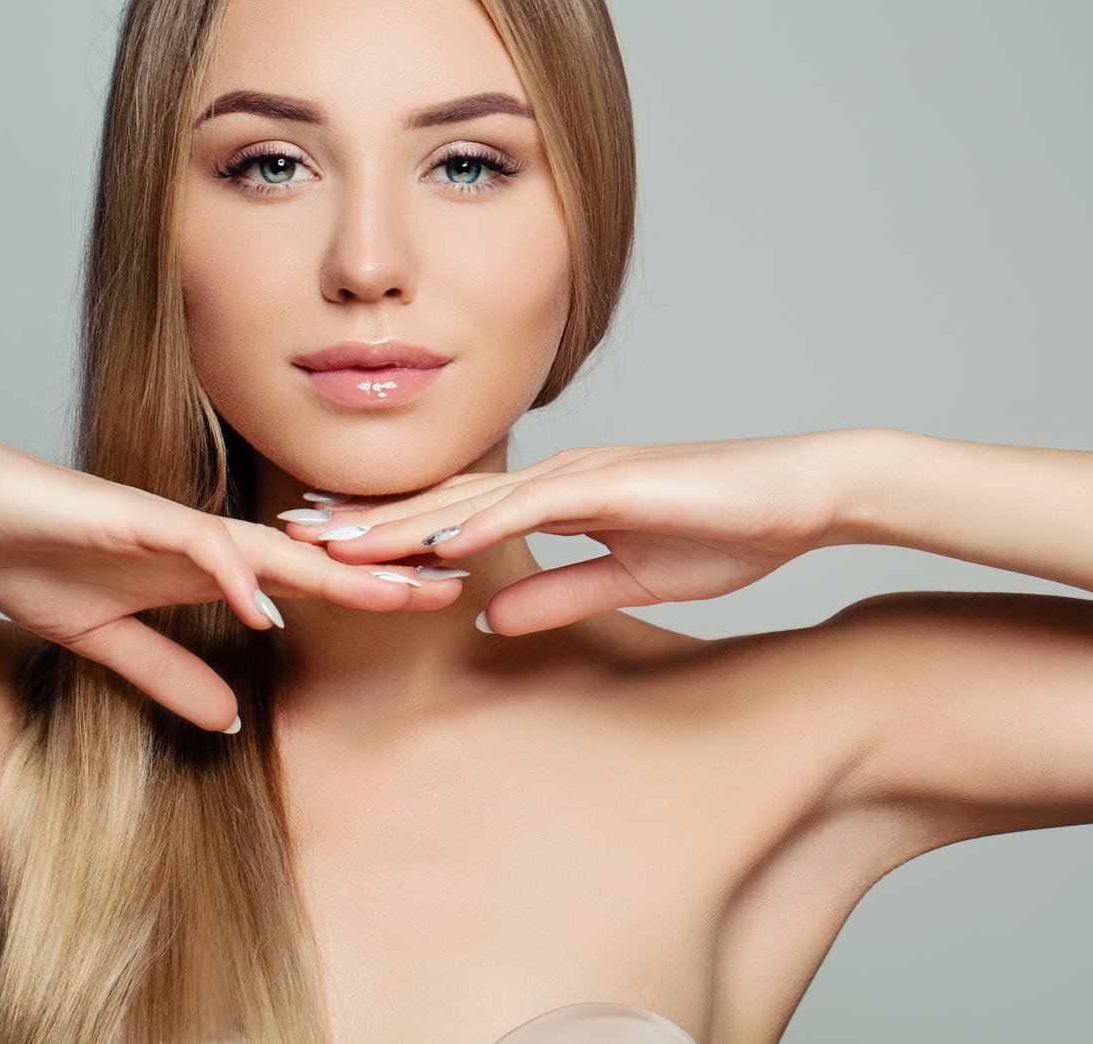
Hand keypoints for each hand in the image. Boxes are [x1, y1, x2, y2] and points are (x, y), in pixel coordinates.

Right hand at [0, 425, 448, 730]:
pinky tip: (266, 603)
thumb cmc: (33, 557)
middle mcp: (200, 538)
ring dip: (331, 568)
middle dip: (381, 570)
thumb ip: (170, 674)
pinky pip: (191, 544)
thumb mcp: (108, 641)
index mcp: (202, 565)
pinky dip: (231, 574)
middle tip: (457, 583)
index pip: (302, 580)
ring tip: (394, 592)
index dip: (364, 590)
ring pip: (268, 544)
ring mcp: (168, 523)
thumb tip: (232, 720)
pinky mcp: (128, 516)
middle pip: (309, 556)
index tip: (428, 604)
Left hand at [282, 431, 864, 634]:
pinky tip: (434, 541)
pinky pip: (533, 506)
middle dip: (365, 521)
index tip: (325, 548)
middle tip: (292, 535)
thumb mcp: (625, 576)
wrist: (800, 496)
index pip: (452, 514)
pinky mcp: (612, 484)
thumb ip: (558, 593)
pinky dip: (478, 520)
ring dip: (399, 521)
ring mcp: (580, 473)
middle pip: (439, 499)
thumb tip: (485, 618)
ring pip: (468, 498)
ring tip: (335, 540)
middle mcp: (554, 475)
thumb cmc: (724, 529)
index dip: (387, 532)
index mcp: (554, 495)